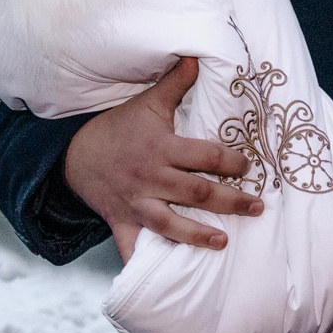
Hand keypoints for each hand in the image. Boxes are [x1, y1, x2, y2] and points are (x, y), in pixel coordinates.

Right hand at [62, 57, 260, 261]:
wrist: (75, 156)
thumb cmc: (120, 128)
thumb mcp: (147, 103)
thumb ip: (175, 83)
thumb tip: (197, 55)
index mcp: (160, 148)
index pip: (203, 156)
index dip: (229, 161)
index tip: (249, 165)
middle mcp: (149, 178)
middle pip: (194, 193)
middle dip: (229, 201)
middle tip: (258, 207)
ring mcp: (135, 204)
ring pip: (170, 224)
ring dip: (198, 235)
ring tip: (224, 242)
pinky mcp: (122, 223)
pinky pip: (132, 248)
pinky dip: (146, 263)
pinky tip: (167, 277)